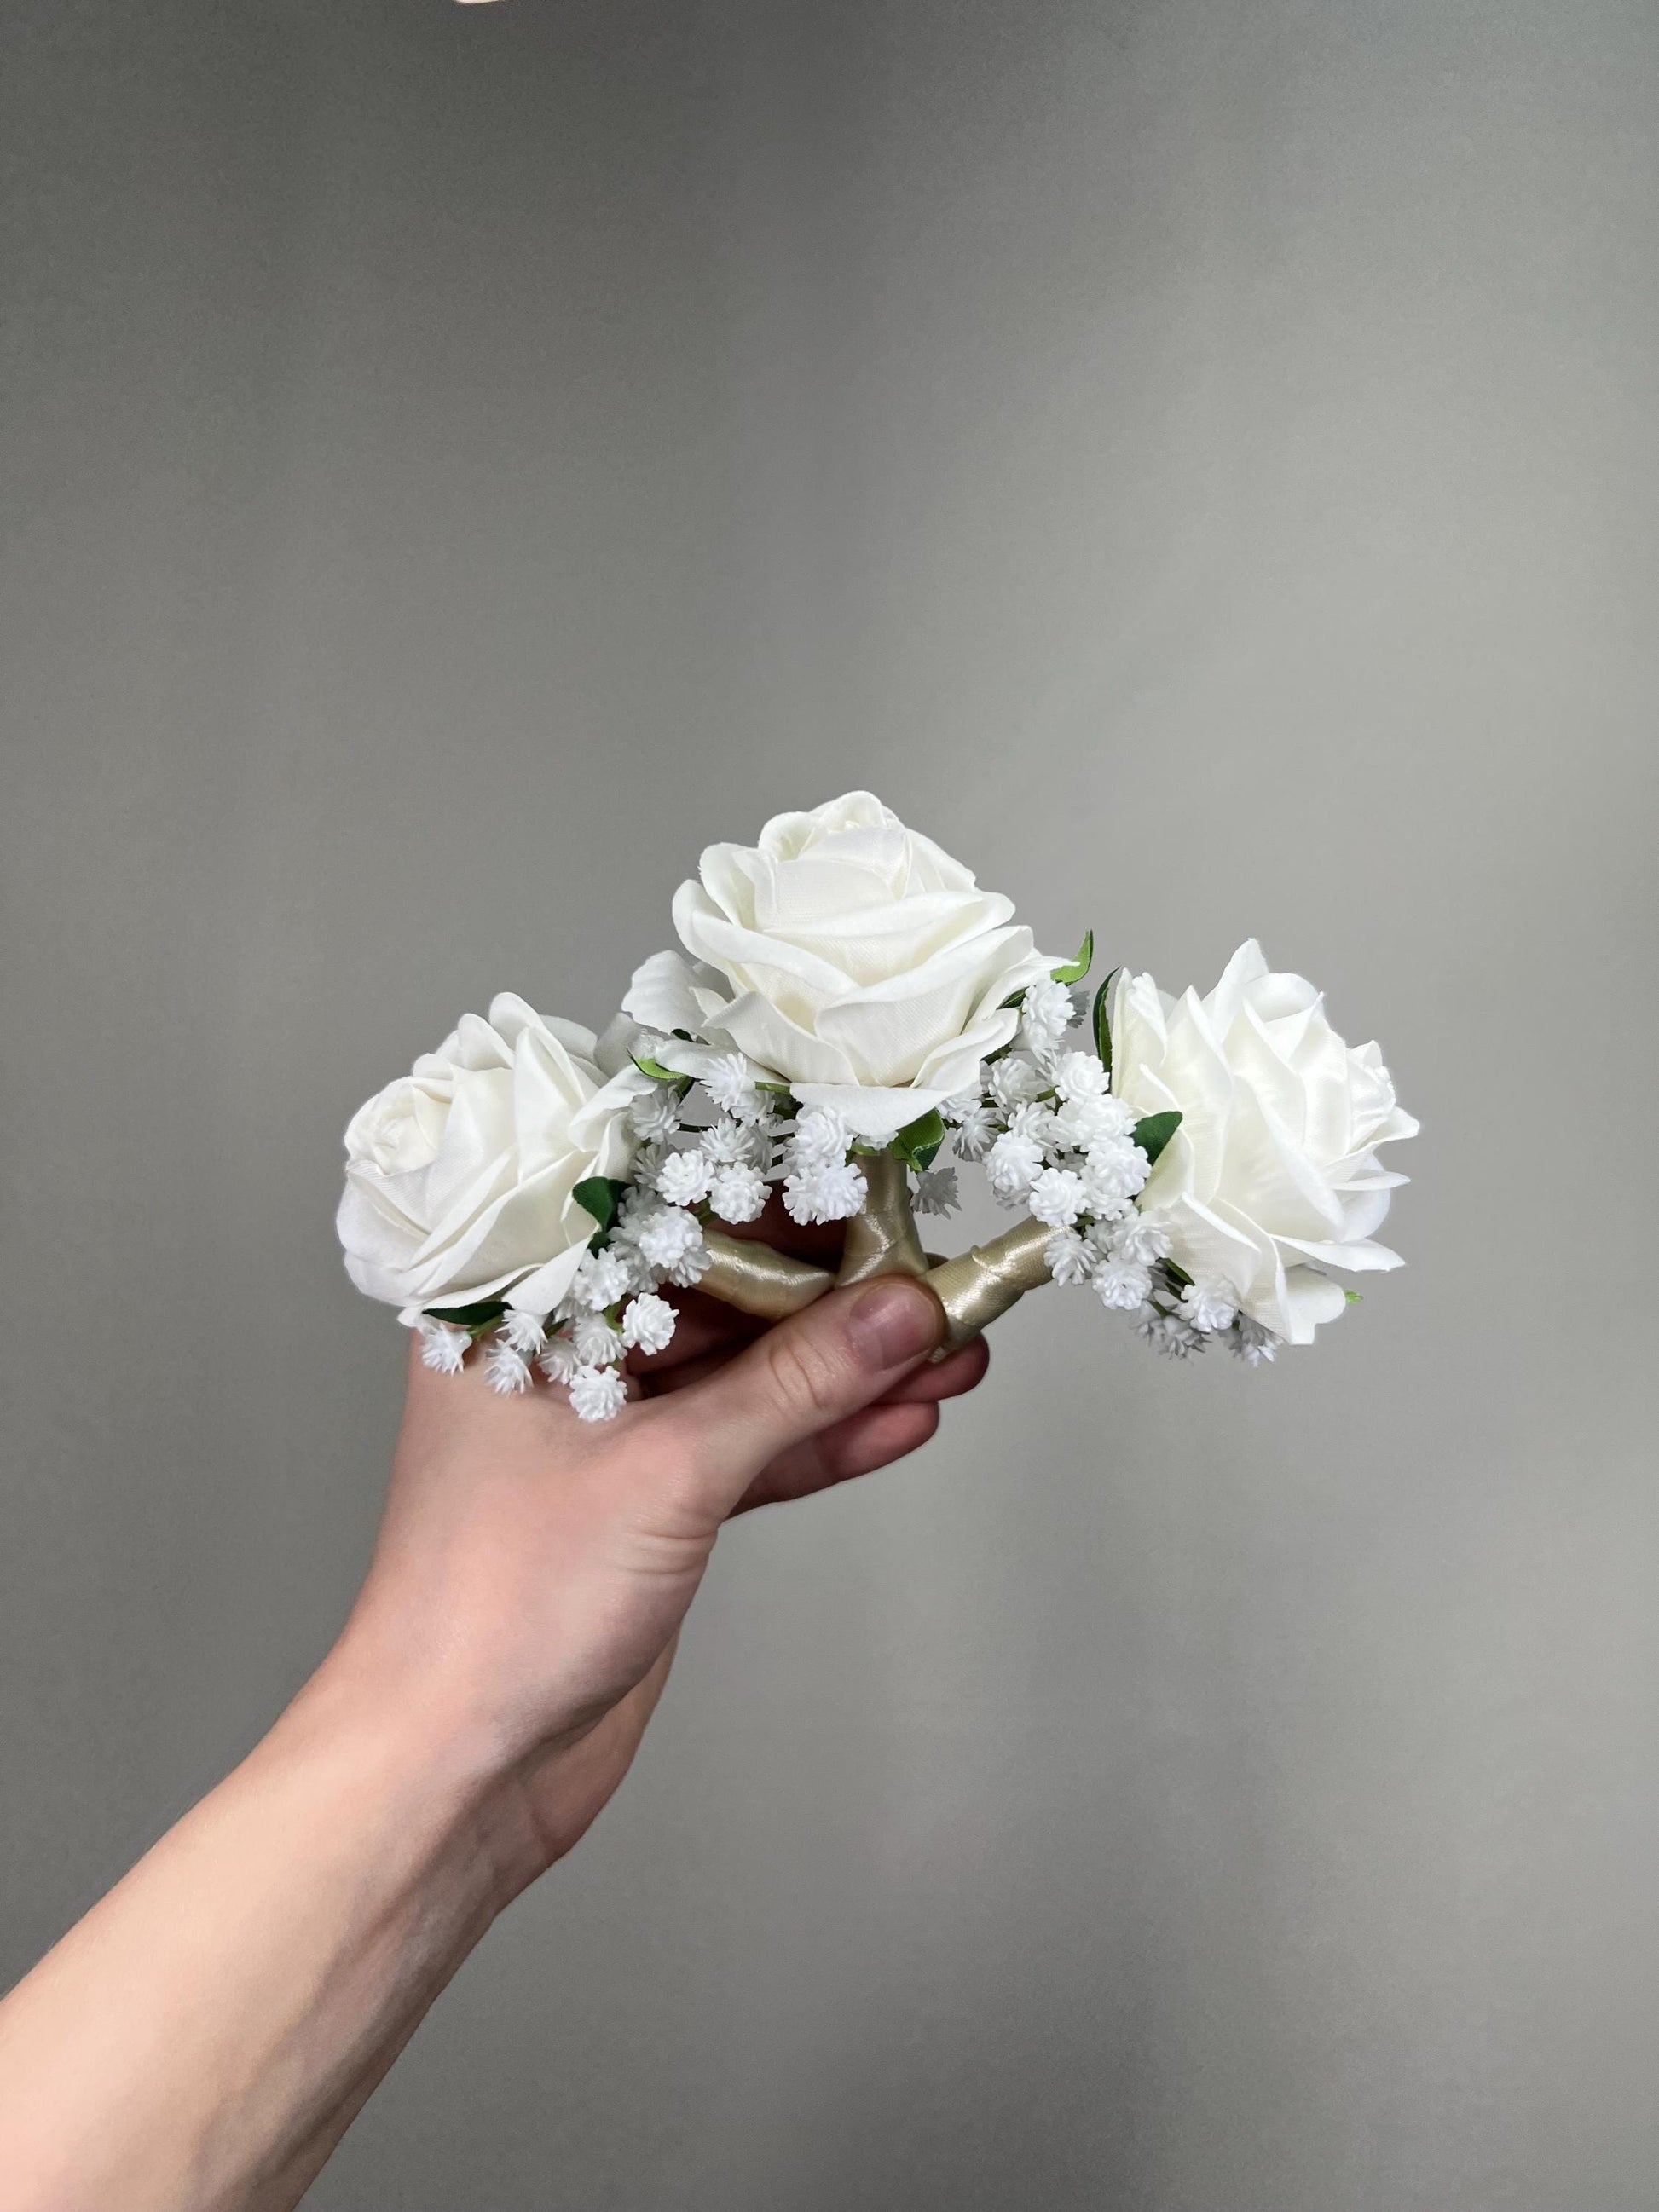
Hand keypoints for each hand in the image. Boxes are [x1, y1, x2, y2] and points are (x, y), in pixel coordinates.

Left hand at [332, 1201, 989, 1900]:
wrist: (460, 1768)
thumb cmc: (499, 1604)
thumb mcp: (668, 1471)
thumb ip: (795, 1385)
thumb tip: (901, 1311)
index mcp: (519, 1307)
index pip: (661, 1214)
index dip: (770, 1197)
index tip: (872, 1185)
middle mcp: (559, 1353)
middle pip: (718, 1295)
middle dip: (833, 1294)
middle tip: (936, 1276)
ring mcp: (606, 1431)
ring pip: (746, 1377)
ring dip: (849, 1371)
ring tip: (956, 1350)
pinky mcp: (648, 1503)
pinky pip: (749, 1450)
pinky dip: (823, 1439)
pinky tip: (907, 1419)